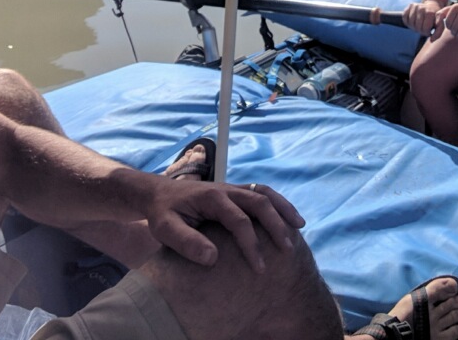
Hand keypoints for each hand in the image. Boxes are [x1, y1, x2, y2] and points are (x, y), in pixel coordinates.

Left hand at [142, 175, 303, 272]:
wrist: (158, 194)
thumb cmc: (162, 213)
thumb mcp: (164, 229)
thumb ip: (185, 242)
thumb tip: (213, 258)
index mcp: (211, 197)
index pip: (238, 220)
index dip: (251, 244)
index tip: (260, 268)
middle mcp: (226, 189)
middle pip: (259, 202)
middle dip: (276, 225)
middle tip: (287, 250)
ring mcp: (232, 189)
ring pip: (264, 193)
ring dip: (283, 208)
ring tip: (300, 226)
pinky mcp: (235, 192)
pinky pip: (261, 194)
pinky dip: (278, 203)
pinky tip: (287, 218)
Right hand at [402, 0, 442, 35]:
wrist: (432, 8)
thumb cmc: (435, 19)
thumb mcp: (440, 26)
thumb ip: (438, 33)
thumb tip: (431, 40)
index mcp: (430, 13)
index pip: (425, 28)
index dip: (426, 32)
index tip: (428, 32)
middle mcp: (422, 8)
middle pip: (417, 26)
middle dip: (420, 30)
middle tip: (423, 30)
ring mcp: (415, 5)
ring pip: (410, 22)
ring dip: (413, 26)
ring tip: (418, 26)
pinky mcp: (410, 5)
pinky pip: (404, 16)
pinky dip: (407, 21)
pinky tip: (413, 22)